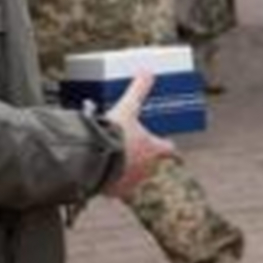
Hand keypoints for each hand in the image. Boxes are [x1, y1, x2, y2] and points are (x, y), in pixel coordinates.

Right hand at [101, 72, 174, 198]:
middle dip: (144, 160)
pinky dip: (110, 183)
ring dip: (126, 172)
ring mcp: (131, 183)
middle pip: (151, 166)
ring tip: (114, 162)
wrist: (94, 157)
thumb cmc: (116, 133)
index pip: (168, 148)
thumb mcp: (128, 107)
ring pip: (133, 179)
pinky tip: (101, 175)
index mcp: (153, 149)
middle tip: (134, 152)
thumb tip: (146, 70)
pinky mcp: (114, 192)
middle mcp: (146, 169)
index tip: (169, 146)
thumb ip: (138, 89)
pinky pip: (114, 189)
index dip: (167, 145)